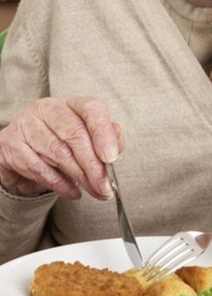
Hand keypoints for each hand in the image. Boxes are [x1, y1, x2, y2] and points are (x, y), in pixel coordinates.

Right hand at [0, 97, 120, 199]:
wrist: (24, 156)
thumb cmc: (62, 144)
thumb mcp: (88, 139)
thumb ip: (107, 141)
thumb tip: (115, 148)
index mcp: (72, 103)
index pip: (92, 109)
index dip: (103, 134)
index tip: (111, 158)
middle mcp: (47, 108)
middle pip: (75, 135)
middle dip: (93, 165)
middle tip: (105, 187)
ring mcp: (25, 124)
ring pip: (58, 152)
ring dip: (79, 177)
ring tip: (94, 191)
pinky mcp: (10, 143)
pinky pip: (37, 167)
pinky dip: (58, 183)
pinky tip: (72, 192)